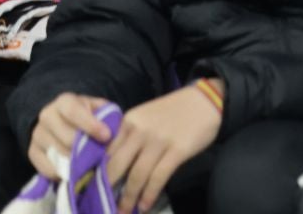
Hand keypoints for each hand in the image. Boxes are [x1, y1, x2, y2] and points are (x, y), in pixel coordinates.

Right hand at [28, 93, 110, 180]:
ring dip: (77, 163)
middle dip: (86, 149)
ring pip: (58, 154)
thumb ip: (108, 118)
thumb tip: (113, 136)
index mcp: (65, 101)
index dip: (91, 125)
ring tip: (92, 166)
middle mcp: (47, 116)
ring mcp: (37, 135)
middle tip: (102, 157)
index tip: (107, 136)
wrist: (65, 121)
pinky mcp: (32, 152)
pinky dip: (64, 173)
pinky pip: (48, 169)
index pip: (74, 112)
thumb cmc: (90, 115)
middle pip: (67, 138)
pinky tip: (77, 172)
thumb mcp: (100, 109)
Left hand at [103, 86, 220, 213]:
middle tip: (103, 204)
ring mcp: (159, 141)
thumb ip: (129, 136)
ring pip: (137, 175)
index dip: (99, 174)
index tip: (94, 189)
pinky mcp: (178, 150)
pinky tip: (145, 205)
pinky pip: (159, 177)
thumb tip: (114, 166)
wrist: (208, 99)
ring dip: (128, 198)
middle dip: (108, 190)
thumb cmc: (176, 109)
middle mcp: (140, 131)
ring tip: (124, 211)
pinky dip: (149, 194)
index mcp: (129, 121)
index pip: (107, 152)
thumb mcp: (146, 116)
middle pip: (117, 166)